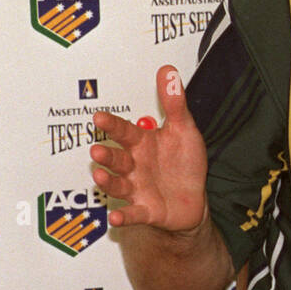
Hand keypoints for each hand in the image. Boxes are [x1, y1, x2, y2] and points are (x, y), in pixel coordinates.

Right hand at [90, 64, 208, 232]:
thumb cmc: (184, 163)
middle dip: (106, 155)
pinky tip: (116, 218)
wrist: (193, 199)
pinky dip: (124, 216)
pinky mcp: (147, 211)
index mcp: (142, 144)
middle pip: (117, 159)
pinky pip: (133, 214)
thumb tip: (168, 71)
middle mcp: (135, 166)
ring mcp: (138, 189)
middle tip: (97, 150)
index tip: (99, 118)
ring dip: (108, 182)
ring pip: (119, 185)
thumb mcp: (183, 129)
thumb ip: (174, 103)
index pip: (124, 132)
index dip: (112, 126)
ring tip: (100, 176)